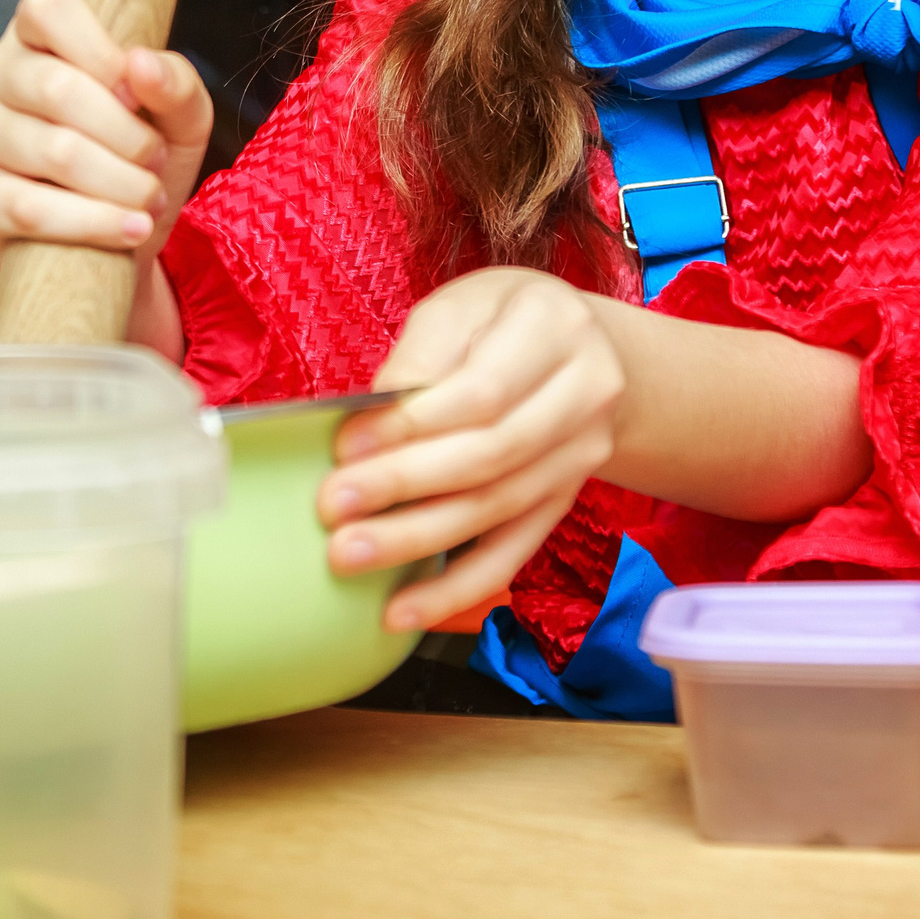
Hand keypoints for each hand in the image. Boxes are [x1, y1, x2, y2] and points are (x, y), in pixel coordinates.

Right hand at [0, 0, 211, 264]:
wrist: (121, 232)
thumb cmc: (142, 155)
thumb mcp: (180, 114)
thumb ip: (176, 82)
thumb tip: (141, 66)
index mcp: (37, 33)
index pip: (48, 6)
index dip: (102, 51)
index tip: (138, 96)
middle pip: (58, 88)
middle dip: (128, 135)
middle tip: (155, 161)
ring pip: (52, 152)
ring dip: (121, 183)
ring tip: (149, 199)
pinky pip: (28, 209)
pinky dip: (93, 223)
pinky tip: (129, 228)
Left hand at [317, 268, 622, 632]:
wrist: (584, 349)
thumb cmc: (503, 320)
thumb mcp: (462, 308)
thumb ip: (420, 357)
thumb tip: (366, 423)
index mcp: (555, 328)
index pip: (481, 391)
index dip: (413, 425)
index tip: (347, 447)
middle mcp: (585, 394)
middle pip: (490, 455)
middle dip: (405, 485)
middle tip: (334, 507)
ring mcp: (582, 455)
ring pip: (496, 509)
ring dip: (418, 540)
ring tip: (350, 555)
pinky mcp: (564, 501)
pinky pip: (511, 554)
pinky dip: (455, 588)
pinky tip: (403, 610)